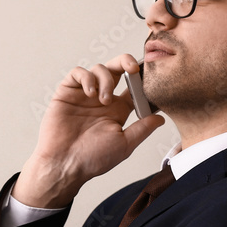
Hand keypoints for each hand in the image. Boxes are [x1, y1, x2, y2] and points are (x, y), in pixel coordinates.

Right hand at [13, 54, 164, 208]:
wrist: (64, 163)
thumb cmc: (92, 159)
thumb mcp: (124, 144)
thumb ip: (142, 129)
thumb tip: (161, 119)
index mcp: (117, 110)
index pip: (133, 87)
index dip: (142, 80)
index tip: (149, 80)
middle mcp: (102, 99)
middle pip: (117, 69)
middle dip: (127, 62)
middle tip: (134, 68)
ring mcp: (84, 94)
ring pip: (99, 68)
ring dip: (105, 79)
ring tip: (102, 100)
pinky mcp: (67, 92)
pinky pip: (78, 73)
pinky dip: (86, 77)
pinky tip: (90, 92)